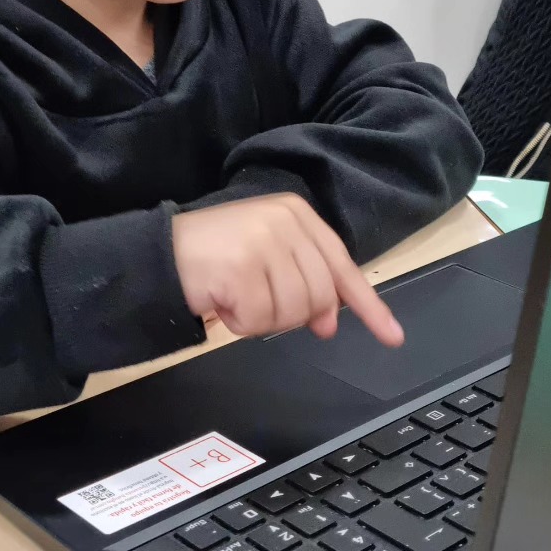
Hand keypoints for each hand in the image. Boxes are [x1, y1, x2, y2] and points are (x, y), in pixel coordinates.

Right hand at [173, 194, 403, 347]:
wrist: (159, 254)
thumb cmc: (215, 257)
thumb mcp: (268, 256)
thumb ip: (305, 281)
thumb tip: (330, 322)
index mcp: (297, 214)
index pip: (342, 265)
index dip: (368, 306)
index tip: (391, 335)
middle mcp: (284, 222)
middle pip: (320, 297)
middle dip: (294, 316)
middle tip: (260, 307)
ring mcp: (263, 243)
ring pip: (292, 313)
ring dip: (263, 320)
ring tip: (236, 298)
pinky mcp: (241, 268)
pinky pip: (260, 321)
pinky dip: (241, 324)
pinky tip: (222, 303)